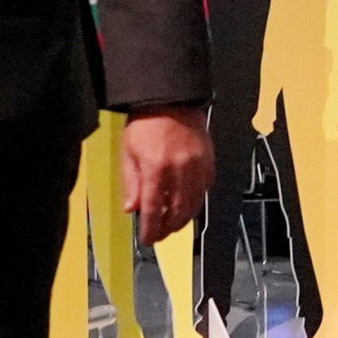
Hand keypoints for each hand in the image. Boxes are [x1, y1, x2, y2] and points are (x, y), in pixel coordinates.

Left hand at [118, 108, 212, 243]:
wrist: (171, 99)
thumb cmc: (146, 122)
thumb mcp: (129, 151)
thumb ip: (131, 183)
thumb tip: (131, 208)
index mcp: (155, 167)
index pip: (152, 208)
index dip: (150, 228)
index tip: (147, 239)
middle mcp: (179, 168)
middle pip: (176, 210)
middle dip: (167, 228)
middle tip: (160, 235)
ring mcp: (197, 165)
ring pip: (194, 203)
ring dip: (183, 219)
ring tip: (172, 226)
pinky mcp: (209, 161)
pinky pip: (205, 189)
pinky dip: (196, 202)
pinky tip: (187, 206)